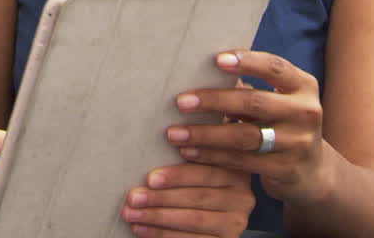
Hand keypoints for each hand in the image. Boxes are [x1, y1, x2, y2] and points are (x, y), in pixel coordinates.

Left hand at [120, 162, 253, 236]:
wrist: (208, 218)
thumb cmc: (195, 183)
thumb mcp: (199, 165)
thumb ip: (188, 154)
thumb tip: (160, 144)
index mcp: (236, 171)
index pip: (207, 171)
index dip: (178, 175)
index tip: (151, 177)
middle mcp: (242, 197)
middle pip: (198, 197)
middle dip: (161, 197)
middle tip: (133, 197)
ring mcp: (236, 223)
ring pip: (193, 219)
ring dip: (157, 217)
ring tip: (131, 213)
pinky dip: (162, 234)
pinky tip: (141, 228)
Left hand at [166, 51, 331, 204]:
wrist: (312, 170)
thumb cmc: (280, 123)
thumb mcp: (275, 101)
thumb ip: (248, 87)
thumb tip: (198, 69)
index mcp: (303, 85)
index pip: (274, 67)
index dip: (246, 62)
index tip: (216, 60)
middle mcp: (305, 112)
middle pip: (254, 102)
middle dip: (213, 101)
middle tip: (180, 102)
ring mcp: (298, 142)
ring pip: (244, 136)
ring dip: (205, 134)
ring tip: (174, 133)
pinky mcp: (286, 169)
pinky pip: (242, 161)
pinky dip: (212, 156)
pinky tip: (189, 153)